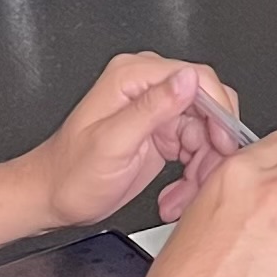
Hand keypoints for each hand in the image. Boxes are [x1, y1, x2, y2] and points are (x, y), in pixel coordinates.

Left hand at [19, 55, 250, 229]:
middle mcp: (146, 88)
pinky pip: (198, 146)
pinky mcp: (161, 133)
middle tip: (204, 176)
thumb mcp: (112, 143)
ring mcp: (155, 110)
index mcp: (133, 77)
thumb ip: (152, 108)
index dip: (218, 112)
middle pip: (208, 105)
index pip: (198, 78)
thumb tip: (189, 79)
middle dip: (213, 145)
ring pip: (207, 130)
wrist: (52, 198)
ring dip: (204, 164)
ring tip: (184, 194)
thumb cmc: (70, 175)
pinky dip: (195, 171)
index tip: (223, 144)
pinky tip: (178, 192)